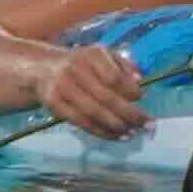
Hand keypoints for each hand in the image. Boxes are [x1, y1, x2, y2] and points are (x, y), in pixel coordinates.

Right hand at [35, 41, 152, 142]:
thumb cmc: (84, 64)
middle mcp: (75, 70)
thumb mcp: (104, 55)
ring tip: (133, 133)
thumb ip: (124, 64)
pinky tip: (117, 136)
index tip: (142, 97)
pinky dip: (100, 131)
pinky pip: (80, 122)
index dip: (129, 90)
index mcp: (91, 56)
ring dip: (116, 126)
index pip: (114, 77)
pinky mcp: (54, 104)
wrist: (44, 69)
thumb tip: (140, 79)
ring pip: (93, 112)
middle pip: (106, 97)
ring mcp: (62, 88)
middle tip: (148, 124)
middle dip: (130, 114)